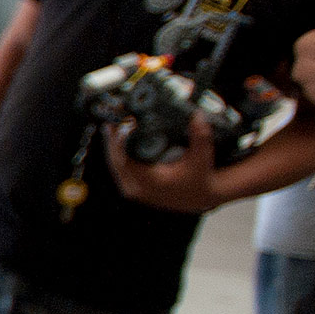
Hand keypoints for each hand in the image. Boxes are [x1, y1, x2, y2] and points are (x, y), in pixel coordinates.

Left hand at [104, 115, 229, 212]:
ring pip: (114, 163)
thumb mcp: (202, 157)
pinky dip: (117, 152)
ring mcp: (131, 189)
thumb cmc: (200, 178)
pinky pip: (117, 167)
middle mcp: (137, 188)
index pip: (124, 159)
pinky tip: (116, 138)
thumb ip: (200, 136)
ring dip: (113, 144)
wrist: (200, 197)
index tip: (121, 124)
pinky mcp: (130, 188)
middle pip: (115, 159)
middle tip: (115, 117)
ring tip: (114, 124)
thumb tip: (197, 116)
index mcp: (150, 182)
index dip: (119, 140)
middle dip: (113, 138)